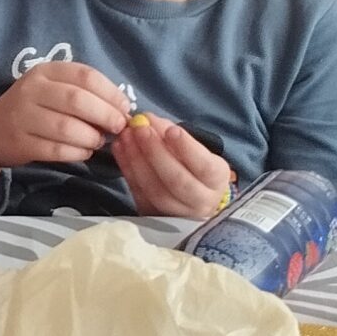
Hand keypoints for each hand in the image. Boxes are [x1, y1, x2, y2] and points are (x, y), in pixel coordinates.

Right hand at [0, 61, 133, 167]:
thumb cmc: (33, 110)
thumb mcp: (53, 91)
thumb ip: (83, 94)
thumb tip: (122, 110)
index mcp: (44, 71)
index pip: (85, 76)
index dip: (111, 93)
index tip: (125, 108)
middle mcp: (31, 90)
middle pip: (77, 101)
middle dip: (105, 116)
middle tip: (118, 128)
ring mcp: (22, 117)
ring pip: (67, 128)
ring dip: (91, 137)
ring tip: (99, 141)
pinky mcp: (19, 143)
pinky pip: (56, 150)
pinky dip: (77, 153)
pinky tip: (84, 152)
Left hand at [113, 114, 235, 219]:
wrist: (192, 198)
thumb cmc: (194, 166)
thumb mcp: (193, 148)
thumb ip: (172, 133)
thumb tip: (147, 119)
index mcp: (217, 179)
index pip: (204, 166)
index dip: (187, 148)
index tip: (171, 130)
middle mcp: (201, 200)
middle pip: (177, 180)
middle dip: (156, 152)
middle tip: (140, 129)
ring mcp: (178, 213)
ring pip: (156, 190)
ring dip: (136, 161)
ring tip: (125, 137)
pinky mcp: (155, 216)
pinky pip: (139, 194)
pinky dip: (128, 171)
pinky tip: (120, 150)